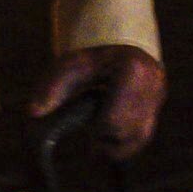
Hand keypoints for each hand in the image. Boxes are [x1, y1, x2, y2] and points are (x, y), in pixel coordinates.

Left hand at [26, 44, 164, 159]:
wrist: (114, 49)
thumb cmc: (90, 60)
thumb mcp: (68, 69)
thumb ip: (52, 89)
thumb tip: (33, 112)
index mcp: (132, 70)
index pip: (115, 119)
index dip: (100, 127)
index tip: (91, 124)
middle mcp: (153, 83)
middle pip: (128, 133)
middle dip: (108, 137)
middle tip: (94, 131)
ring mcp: (159, 95)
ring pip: (139, 139)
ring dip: (118, 143)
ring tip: (102, 132)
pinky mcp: (159, 106)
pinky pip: (143, 136)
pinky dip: (126, 141)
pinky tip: (113, 133)